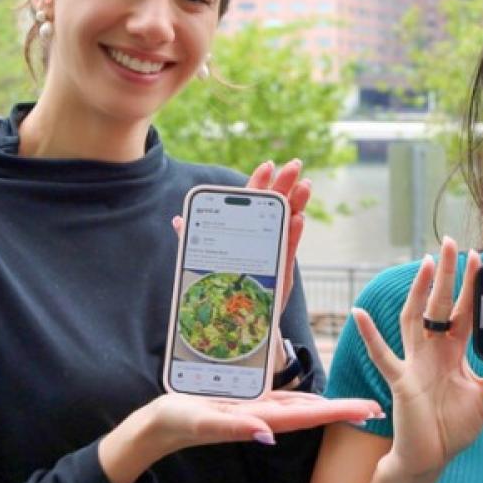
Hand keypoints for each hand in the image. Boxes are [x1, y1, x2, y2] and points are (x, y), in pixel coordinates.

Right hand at [144, 390, 383, 451]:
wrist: (156, 427)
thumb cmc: (175, 422)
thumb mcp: (201, 422)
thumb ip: (233, 428)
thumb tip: (268, 435)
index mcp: (260, 420)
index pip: (310, 416)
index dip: (340, 412)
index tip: (370, 411)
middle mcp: (265, 418)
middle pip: (314, 413)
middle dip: (346, 410)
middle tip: (380, 408)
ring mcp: (257, 413)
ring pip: (303, 409)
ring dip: (332, 407)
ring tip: (361, 405)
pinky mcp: (247, 407)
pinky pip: (284, 404)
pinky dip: (306, 401)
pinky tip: (320, 401)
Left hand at [172, 159, 311, 302]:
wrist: (238, 318)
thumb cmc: (223, 286)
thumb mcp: (205, 260)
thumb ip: (194, 240)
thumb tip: (178, 221)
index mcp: (245, 230)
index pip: (253, 201)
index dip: (260, 182)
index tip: (268, 164)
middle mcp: (262, 237)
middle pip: (276, 206)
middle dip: (285, 184)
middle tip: (295, 164)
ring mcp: (274, 251)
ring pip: (288, 223)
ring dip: (296, 203)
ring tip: (304, 186)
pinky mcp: (282, 270)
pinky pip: (288, 248)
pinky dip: (293, 233)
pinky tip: (298, 219)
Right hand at [351, 238, 482, 479]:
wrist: (431, 458)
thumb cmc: (454, 428)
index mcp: (452, 353)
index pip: (462, 312)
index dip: (469, 286)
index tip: (478, 258)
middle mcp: (432, 352)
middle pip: (438, 306)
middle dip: (445, 275)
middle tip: (450, 243)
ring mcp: (414, 363)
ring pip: (414, 319)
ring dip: (418, 291)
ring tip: (424, 263)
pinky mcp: (401, 381)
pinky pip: (383, 355)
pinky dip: (370, 335)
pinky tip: (359, 314)